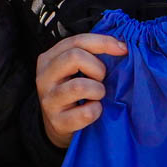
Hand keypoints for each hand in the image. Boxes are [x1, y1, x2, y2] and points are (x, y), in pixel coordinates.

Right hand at [36, 33, 127, 147]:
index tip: (123, 49)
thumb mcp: (74, 69)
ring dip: (98, 90)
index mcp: (48, 59)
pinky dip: (96, 110)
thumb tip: (122, 46)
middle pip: (74, 57)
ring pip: (80, 86)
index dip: (103, 42)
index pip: (76, 41)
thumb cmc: (72, 91)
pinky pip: (86, 113)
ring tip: (97, 95)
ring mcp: (49, 100)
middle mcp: (44, 77)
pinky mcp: (58, 121)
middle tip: (100, 79)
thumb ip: (89, 54)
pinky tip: (93, 109)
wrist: (58, 124)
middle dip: (97, 68)